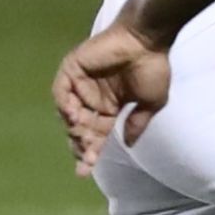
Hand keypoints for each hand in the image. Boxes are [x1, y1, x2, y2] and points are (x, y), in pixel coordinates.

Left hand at [53, 19, 171, 175]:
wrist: (147, 41)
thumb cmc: (152, 67)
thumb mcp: (151, 102)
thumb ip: (137, 123)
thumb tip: (128, 144)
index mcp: (110, 106)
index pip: (96, 134)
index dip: (91, 153)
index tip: (85, 173)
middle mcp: (93, 97)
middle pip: (81, 128)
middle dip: (81, 146)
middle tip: (85, 160)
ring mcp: (82, 83)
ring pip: (69, 113)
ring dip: (74, 129)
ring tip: (83, 139)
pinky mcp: (73, 68)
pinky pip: (61, 91)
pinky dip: (64, 105)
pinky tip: (75, 117)